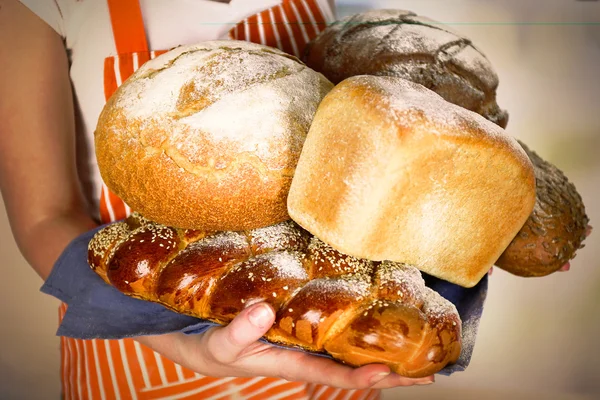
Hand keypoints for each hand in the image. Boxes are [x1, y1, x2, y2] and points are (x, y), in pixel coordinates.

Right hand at [136, 302, 434, 388]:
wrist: (201, 336)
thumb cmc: (211, 346)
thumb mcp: (220, 345)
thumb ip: (238, 333)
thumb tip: (264, 312)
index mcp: (291, 362)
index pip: (335, 374)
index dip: (365, 375)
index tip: (396, 371)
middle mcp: (306, 350)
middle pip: (354, 362)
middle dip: (391, 368)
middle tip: (430, 368)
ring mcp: (305, 335)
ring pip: (349, 342)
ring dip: (379, 343)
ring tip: (415, 340)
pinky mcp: (299, 319)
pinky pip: (334, 321)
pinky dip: (355, 320)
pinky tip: (371, 311)